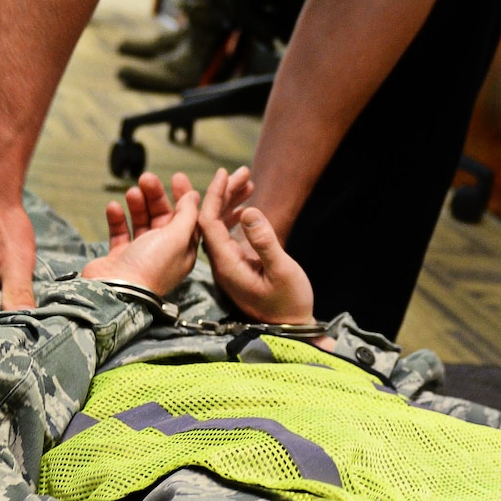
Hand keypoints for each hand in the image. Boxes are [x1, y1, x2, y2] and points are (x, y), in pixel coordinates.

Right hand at [81, 173, 199, 294]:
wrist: (117, 291)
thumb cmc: (152, 265)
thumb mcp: (177, 237)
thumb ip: (187, 215)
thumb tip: (194, 196)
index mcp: (183, 250)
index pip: (188, 218)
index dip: (183, 197)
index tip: (177, 177)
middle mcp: (163, 252)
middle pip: (163, 217)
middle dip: (156, 197)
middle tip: (146, 178)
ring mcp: (140, 255)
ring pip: (141, 222)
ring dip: (137, 205)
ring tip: (131, 192)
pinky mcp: (119, 257)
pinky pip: (120, 233)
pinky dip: (117, 219)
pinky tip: (113, 207)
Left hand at [199, 167, 315, 324]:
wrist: (292, 329)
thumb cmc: (290, 303)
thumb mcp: (282, 271)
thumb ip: (265, 242)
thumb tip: (250, 211)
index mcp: (226, 265)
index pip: (208, 223)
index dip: (212, 196)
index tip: (223, 173)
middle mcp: (220, 264)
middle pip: (210, 221)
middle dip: (221, 193)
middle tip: (240, 170)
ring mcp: (227, 266)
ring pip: (219, 227)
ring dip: (230, 203)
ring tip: (247, 180)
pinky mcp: (236, 267)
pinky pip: (228, 236)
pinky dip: (235, 217)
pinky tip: (247, 206)